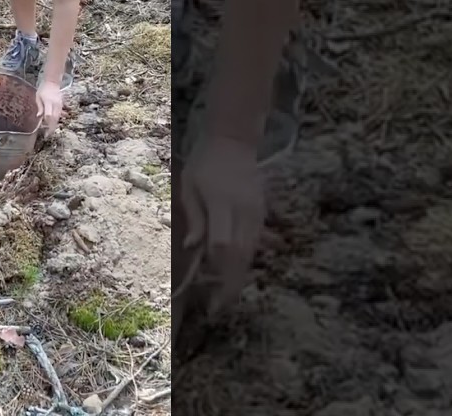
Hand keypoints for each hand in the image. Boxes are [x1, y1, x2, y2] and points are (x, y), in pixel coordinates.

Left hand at [35, 81, 62, 130]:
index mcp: (48, 102)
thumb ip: (40, 107)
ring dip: (54, 125)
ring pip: (58, 118)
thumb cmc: (43, 90)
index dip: (47, 123)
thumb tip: (39, 116)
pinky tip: (54, 125)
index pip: (49, 115)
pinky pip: (60, 115)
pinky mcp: (61, 105)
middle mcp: (55, 104)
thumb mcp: (38, 97)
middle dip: (51, 128)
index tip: (44, 129)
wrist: (53, 83)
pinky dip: (57, 120)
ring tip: (50, 131)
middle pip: (55, 118)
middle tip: (47, 135)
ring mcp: (59, 105)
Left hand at [179, 134, 265, 314]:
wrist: (234, 143)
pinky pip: (256, 245)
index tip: (205, 289)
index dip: (215, 268)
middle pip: (240, 255)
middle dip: (229, 284)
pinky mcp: (261, 216)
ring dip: (238, 278)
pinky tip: (235, 280)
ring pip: (250, 253)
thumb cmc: (205, 164)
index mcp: (221, 202)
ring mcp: (256, 214)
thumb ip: (194, 217)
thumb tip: (191, 247)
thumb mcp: (190, 186)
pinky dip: (246, 264)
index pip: (222, 243)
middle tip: (215, 309)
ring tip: (224, 301)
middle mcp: (243, 211)